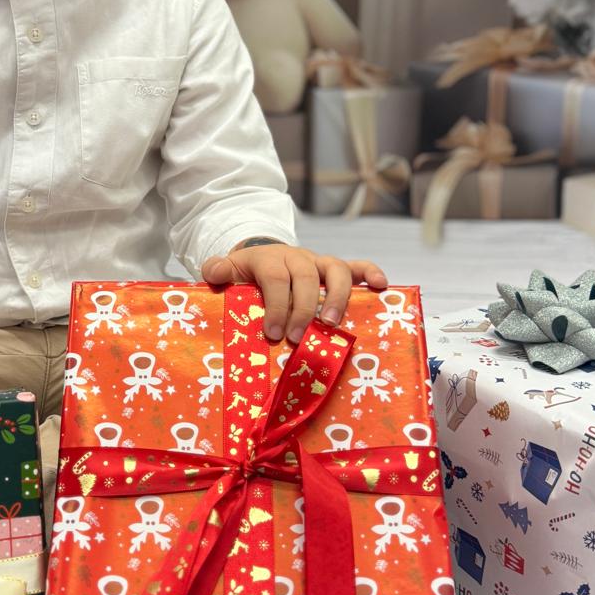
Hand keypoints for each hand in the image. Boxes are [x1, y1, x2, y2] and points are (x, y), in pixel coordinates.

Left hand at [200, 244, 387, 342]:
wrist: (264, 257)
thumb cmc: (248, 274)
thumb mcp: (228, 270)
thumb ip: (218, 271)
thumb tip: (213, 273)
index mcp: (269, 258)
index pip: (275, 278)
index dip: (276, 305)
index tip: (273, 333)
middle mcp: (297, 257)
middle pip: (305, 277)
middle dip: (302, 309)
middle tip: (297, 337)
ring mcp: (319, 262)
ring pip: (335, 270)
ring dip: (337, 296)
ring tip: (332, 324)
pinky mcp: (334, 269)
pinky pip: (357, 266)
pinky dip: (370, 273)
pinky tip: (381, 286)